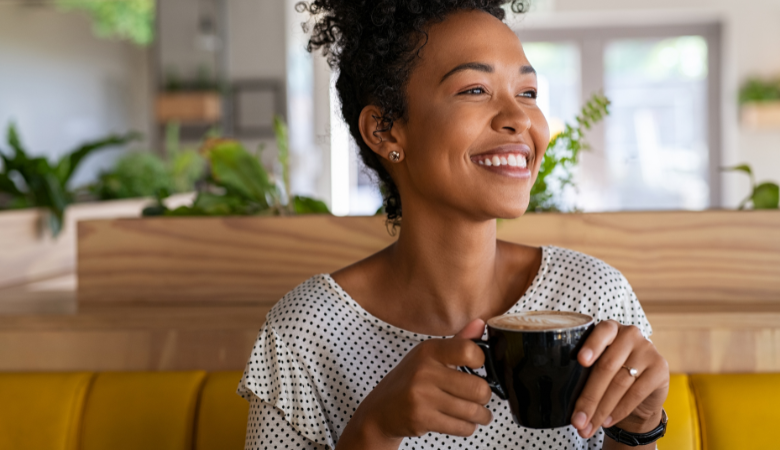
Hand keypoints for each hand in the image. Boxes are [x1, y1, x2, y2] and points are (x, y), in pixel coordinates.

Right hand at [336, 319, 492, 449]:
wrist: (381, 409)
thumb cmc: (410, 380)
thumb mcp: (429, 356)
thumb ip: (458, 342)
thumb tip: (481, 323)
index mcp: (429, 350)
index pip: (468, 350)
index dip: (481, 361)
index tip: (478, 368)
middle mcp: (424, 371)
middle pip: (477, 387)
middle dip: (485, 396)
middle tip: (481, 397)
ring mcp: (421, 396)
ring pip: (472, 411)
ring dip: (481, 415)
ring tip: (479, 413)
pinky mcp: (421, 418)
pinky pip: (461, 427)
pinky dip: (468, 427)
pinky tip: (464, 422)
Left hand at [570, 320, 669, 439]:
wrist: (642, 391)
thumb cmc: (610, 376)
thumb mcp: (597, 367)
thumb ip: (584, 372)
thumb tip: (563, 400)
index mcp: (609, 328)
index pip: (601, 332)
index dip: (591, 346)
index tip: (581, 360)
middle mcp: (630, 334)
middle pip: (606, 367)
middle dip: (589, 398)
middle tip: (576, 420)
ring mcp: (647, 349)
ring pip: (620, 383)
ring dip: (602, 409)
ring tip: (588, 426)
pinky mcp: (660, 368)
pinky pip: (637, 392)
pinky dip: (619, 410)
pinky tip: (607, 421)